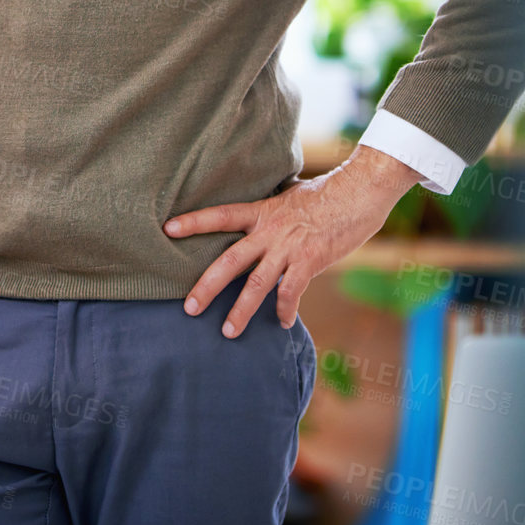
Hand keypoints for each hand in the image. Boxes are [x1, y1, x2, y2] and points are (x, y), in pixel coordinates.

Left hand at [162, 146, 420, 338]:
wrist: (358, 193)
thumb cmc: (325, 194)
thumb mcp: (289, 196)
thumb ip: (270, 212)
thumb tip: (258, 219)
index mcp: (261, 211)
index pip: (220, 215)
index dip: (193, 222)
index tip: (167, 229)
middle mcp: (269, 230)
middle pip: (230, 260)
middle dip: (207, 286)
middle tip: (189, 308)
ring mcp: (289, 247)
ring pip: (257, 284)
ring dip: (241, 310)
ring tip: (228, 332)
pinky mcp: (310, 260)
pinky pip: (291, 291)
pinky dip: (285, 309)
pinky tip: (283, 322)